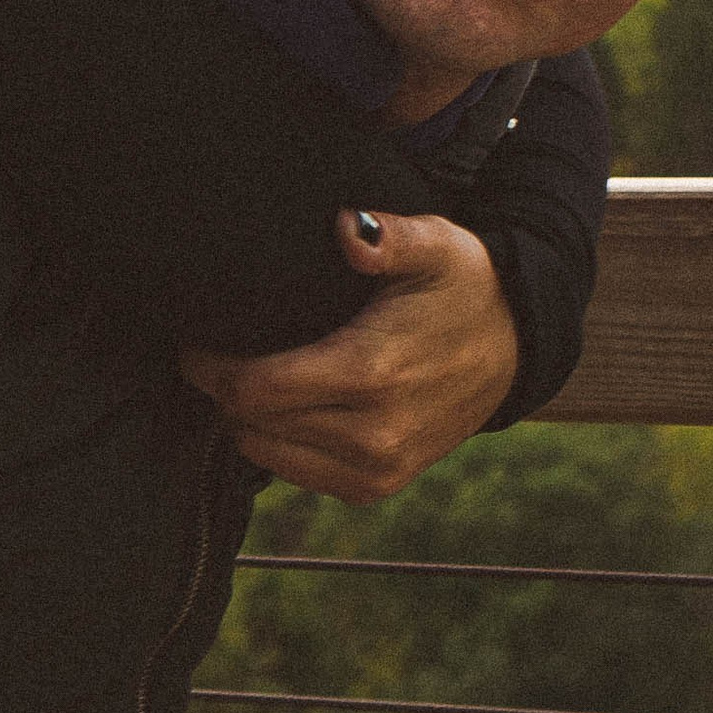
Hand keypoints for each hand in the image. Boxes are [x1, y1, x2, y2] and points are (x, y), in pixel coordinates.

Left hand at [178, 208, 518, 500]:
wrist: (517, 346)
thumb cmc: (466, 285)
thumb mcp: (437, 244)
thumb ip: (390, 237)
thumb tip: (349, 227)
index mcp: (372, 373)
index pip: (255, 389)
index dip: (210, 366)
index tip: (195, 340)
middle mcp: (372, 433)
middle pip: (251, 424)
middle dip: (219, 390)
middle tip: (211, 353)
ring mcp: (377, 468)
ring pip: (266, 454)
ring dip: (245, 420)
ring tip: (243, 377)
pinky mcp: (379, 486)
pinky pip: (299, 474)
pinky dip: (276, 444)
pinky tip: (279, 407)